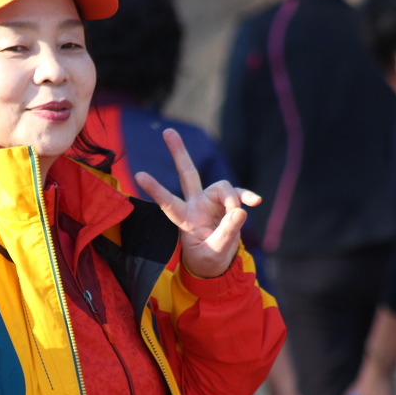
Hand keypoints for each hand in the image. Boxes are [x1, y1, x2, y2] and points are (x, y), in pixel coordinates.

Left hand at [134, 128, 260, 277]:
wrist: (219, 264)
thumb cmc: (209, 259)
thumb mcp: (215, 252)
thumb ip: (227, 233)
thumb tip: (240, 211)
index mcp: (184, 219)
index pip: (168, 203)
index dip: (156, 189)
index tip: (139, 175)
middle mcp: (196, 205)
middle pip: (188, 174)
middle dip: (179, 153)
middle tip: (168, 131)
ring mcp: (212, 202)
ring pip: (222, 186)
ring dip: (233, 200)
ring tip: (237, 216)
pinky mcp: (228, 204)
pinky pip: (239, 194)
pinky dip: (247, 196)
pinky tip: (256, 202)